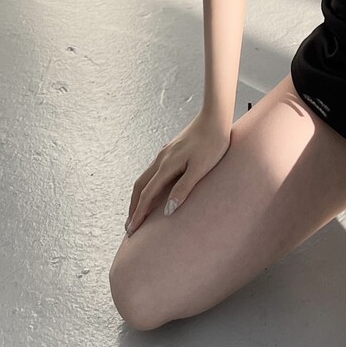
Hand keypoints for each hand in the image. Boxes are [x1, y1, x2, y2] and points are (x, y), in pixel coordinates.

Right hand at [124, 111, 232, 235]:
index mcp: (166, 165)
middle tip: (130, 226)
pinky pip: (153, 171)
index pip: (147, 194)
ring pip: (145, 178)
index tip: (132, 230)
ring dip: (138, 196)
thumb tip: (167, 210)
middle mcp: (161, 159)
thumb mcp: (200, 168)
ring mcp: (165, 153)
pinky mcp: (171, 150)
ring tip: (138, 212)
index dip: (139, 214)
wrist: (216, 117)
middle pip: (139, 186)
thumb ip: (184, 188)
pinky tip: (154, 190)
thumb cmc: (212, 142)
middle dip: (133, 207)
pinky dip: (147, 185)